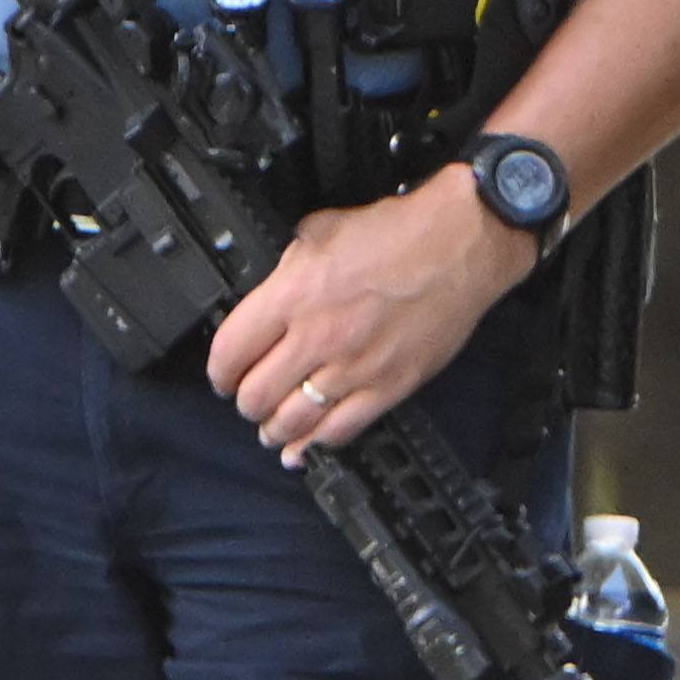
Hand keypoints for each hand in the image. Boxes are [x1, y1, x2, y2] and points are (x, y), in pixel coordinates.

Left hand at [204, 167, 538, 463]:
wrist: (461, 243)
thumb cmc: (398, 232)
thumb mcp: (320, 232)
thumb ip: (287, 269)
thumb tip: (270, 294)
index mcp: (293, 295)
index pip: (230, 351)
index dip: (218, 371)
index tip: (221, 376)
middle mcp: (318, 337)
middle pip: (256, 394)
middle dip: (244, 403)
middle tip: (246, 400)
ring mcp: (354, 367)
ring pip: (293, 419)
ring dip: (274, 430)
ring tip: (270, 429)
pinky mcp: (389, 386)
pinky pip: (342, 429)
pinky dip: (318, 444)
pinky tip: (306, 448)